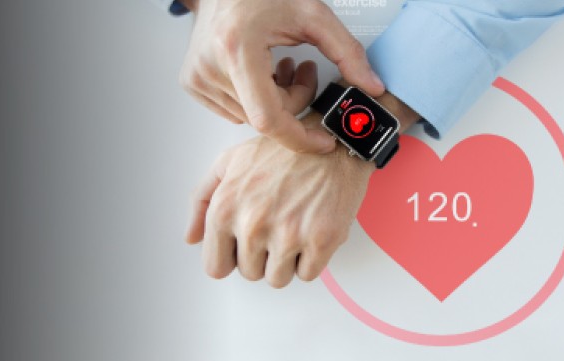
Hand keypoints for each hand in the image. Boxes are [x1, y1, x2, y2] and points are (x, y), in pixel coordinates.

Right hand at [180, 0, 384, 153]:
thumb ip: (347, 52)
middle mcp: (211, 67)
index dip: (299, 137)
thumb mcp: (312, 15)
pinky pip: (233, 111)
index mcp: (238, 50)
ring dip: (274, 101)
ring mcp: (198, 78)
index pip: (268, 118)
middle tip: (302, 70)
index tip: (322, 141)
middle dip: (293, 101)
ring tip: (279, 66)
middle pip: (265, 117)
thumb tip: (371, 85)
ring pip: (251, 118)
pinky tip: (259, 72)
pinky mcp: (192, 83)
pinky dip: (253, 99)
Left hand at [185, 132, 372, 287]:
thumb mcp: (229, 162)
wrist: (332, 139)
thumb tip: (191, 238)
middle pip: (249, 273)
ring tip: (293, 227)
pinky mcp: (321, 240)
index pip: (215, 266)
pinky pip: (307, 274)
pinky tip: (311, 230)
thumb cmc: (280, 151)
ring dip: (285, 261)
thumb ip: (201, 201)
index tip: (243, 244)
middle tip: (275, 225)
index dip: (231, 257)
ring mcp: (288, 234)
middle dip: (261, 256)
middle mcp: (253, 224)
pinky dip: (311, 259)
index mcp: (225, 209)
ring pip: (277, 279)